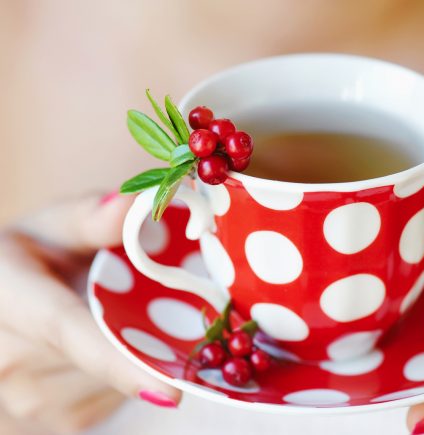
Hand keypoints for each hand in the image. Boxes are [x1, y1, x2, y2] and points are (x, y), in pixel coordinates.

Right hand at [0, 194, 181, 433]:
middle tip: (166, 306)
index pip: (67, 331)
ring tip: (119, 319)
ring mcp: (26, 397)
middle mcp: (6, 357)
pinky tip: (113, 344)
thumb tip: (135, 204)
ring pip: (114, 383)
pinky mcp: (51, 417)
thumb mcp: (52, 224)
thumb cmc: (30, 255)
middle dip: (148, 335)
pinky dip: (126, 373)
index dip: (119, 362)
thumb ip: (91, 217)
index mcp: (6, 297)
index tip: (169, 391)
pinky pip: (110, 398)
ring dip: (135, 353)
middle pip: (106, 358)